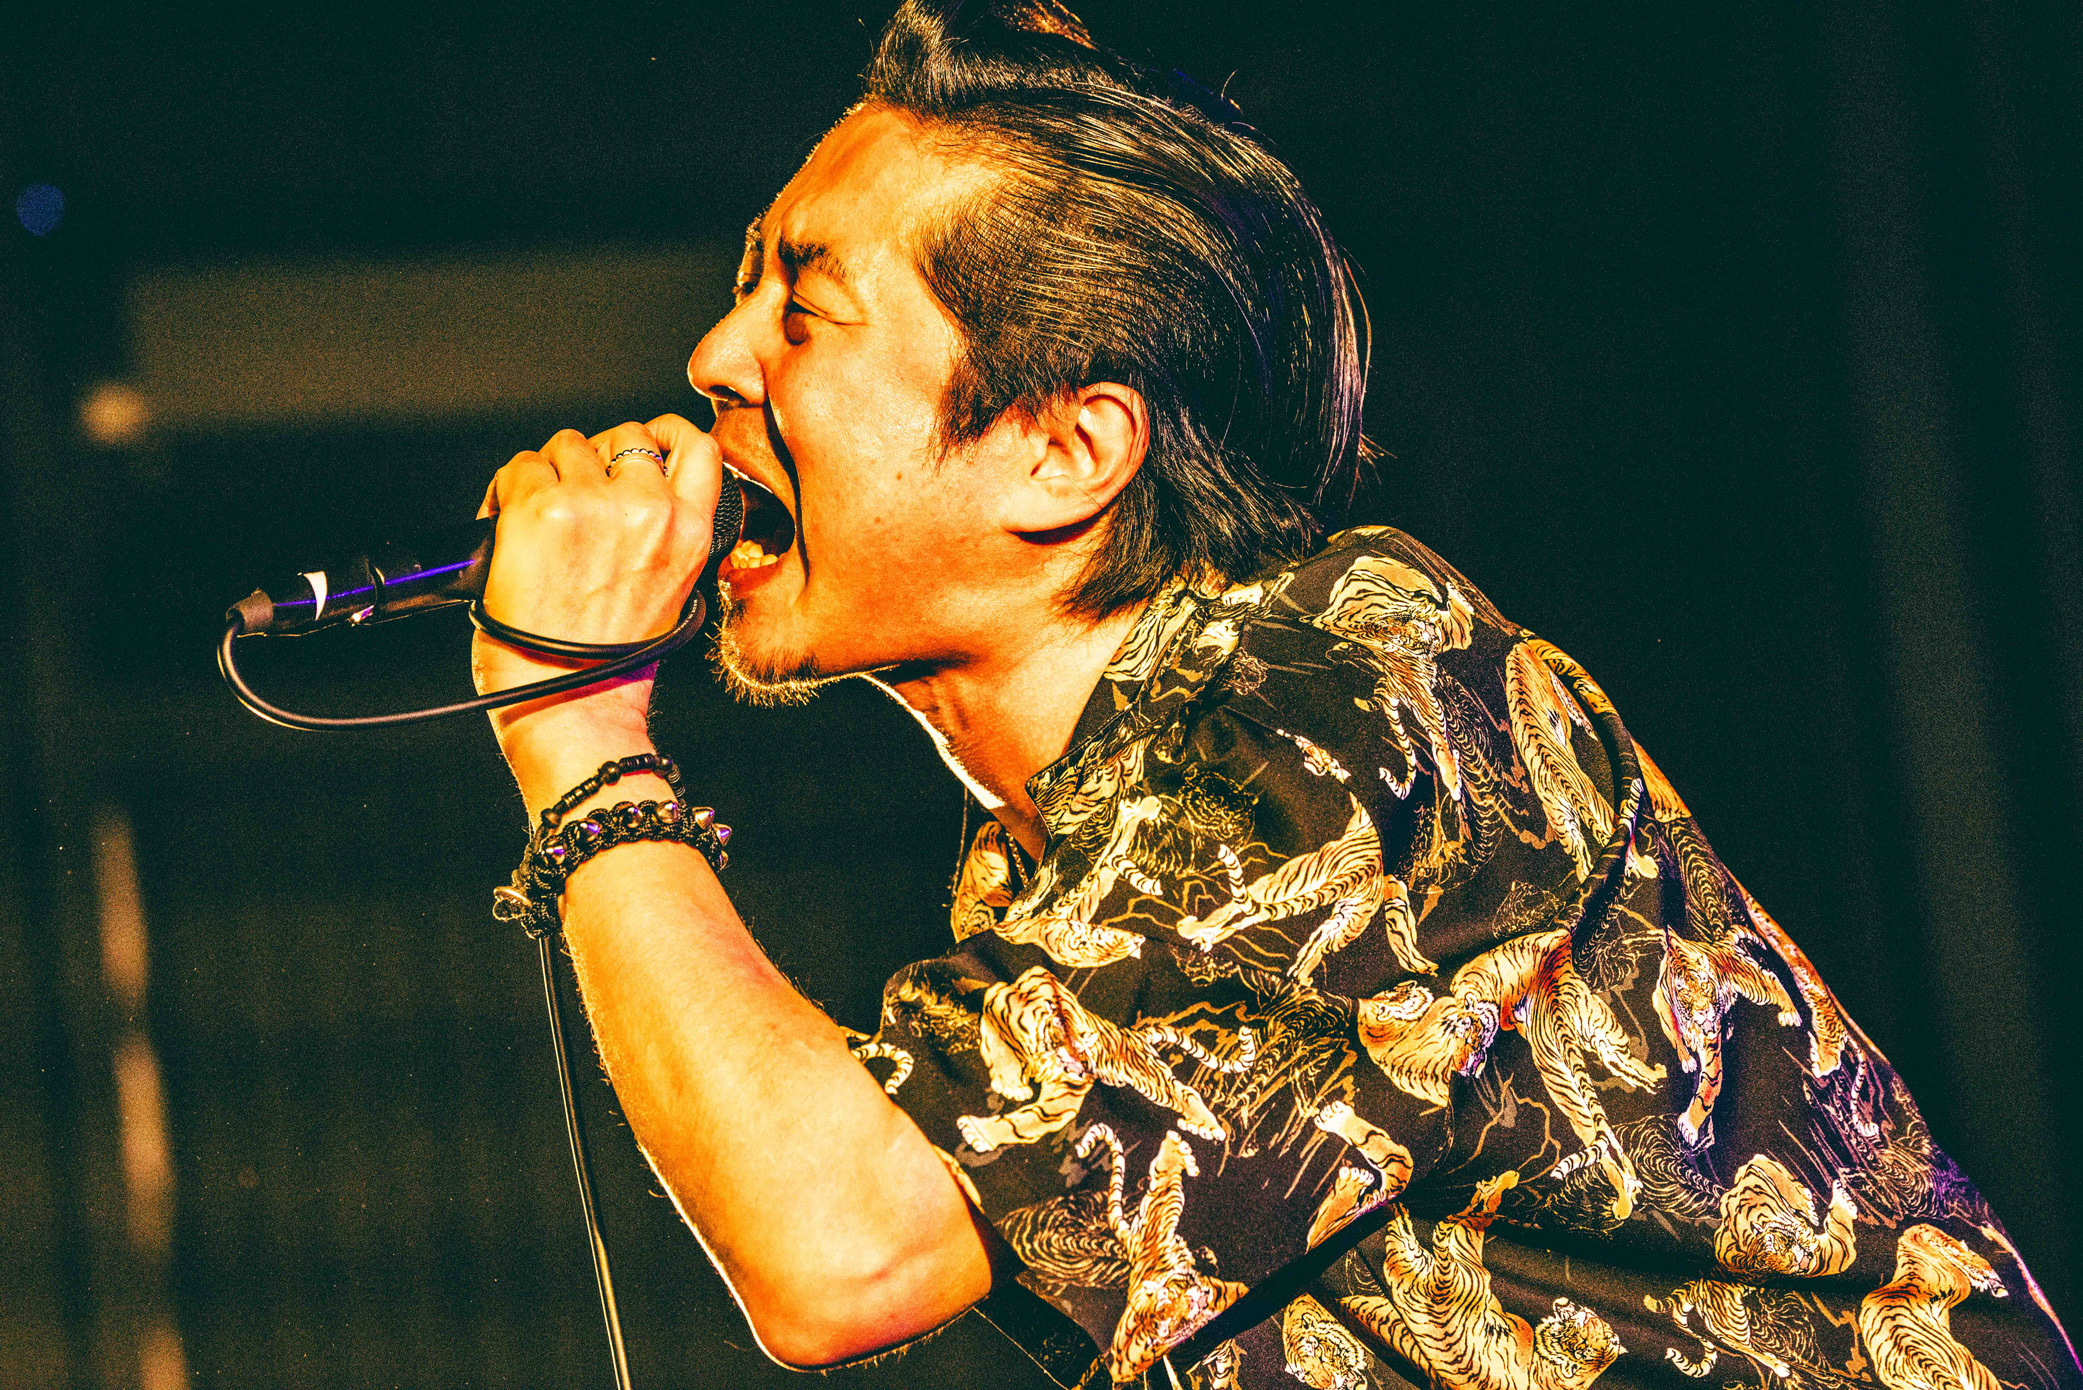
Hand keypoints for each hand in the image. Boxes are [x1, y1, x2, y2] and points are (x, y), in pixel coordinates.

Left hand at [472, 415, 724, 807]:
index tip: (646, 445)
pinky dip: (507, 492)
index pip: (697, 447)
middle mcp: (651, 513)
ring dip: (549, 475)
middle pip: (626, 436)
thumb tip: (628, 488)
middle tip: (575, 504)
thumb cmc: (608, 664)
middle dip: (597, 460)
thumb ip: (664, 534)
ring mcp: (595, 507)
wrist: (568, 703)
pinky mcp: (542, 509)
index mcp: (691, 535)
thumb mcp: (670, 593)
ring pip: (569, 445)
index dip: (666, 436)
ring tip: (538, 526)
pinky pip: (520, 466)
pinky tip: (509, 531)